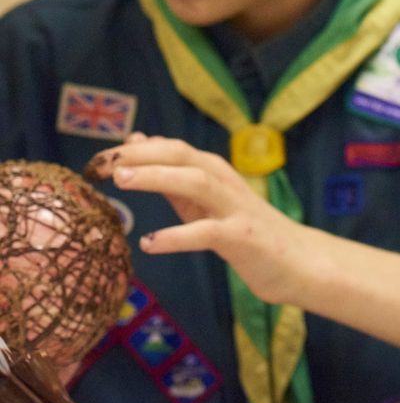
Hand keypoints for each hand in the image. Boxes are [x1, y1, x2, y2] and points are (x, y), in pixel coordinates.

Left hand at [89, 135, 325, 306]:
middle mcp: (225, 183)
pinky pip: (208, 233)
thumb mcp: (206, 200)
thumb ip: (172, 173)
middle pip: (184, 156)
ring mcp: (236, 209)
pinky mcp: (243, 238)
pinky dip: (178, 235)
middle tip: (103, 163)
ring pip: (198, 182)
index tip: (97, 160)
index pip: (171, 149)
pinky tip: (151, 243)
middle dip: (142, 155)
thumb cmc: (246, 231)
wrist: (298, 261)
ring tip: (122, 181)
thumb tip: (135, 141)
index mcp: (215, 173)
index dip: (133, 150)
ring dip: (159, 177)